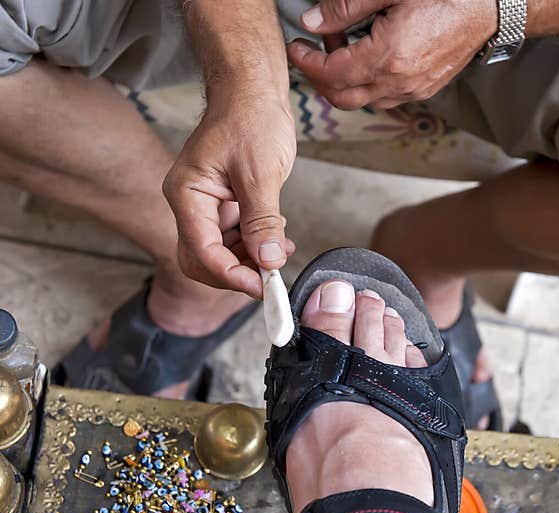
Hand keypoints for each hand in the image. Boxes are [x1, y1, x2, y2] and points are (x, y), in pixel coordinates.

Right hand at [163, 92, 296, 298]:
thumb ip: (262, 221)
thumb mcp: (261, 174)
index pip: (202, 251)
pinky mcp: (224, 205)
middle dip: (237, 273)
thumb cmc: (251, 119)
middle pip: (203, 260)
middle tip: (271, 278)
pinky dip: (255, 244)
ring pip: (220, 252)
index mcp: (187, 194)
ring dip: (250, 261)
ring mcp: (206, 205)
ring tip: (281, 251)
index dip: (232, 275)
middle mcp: (190, 203)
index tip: (263, 285)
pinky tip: (277, 238)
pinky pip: (233, 237)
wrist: (253, 91)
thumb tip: (268, 262)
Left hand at [287, 0, 496, 109]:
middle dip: (319, 77)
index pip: (332, 74)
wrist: (488, 8)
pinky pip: (384, 98)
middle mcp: (399, 82)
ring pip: (362, 101)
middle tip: (312, 50)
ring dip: (343, 80)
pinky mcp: (423, 90)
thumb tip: (313, 21)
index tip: (297, 46)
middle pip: (342, 97)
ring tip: (343, 46)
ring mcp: (413, 90)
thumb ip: (347, 7)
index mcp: (388, 58)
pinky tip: (368, 56)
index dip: (307, 62)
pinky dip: (366, 83)